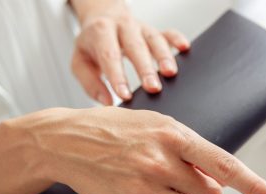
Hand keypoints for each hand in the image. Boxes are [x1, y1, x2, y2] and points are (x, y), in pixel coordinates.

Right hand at [34, 107, 265, 193]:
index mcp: (174, 135)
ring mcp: (144, 188)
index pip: (225, 166)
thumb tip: (219, 180)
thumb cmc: (117, 131)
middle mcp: (161, 162)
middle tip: (177, 179)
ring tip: (160, 190)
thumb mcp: (158, 124)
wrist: (67, 141)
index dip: (254, 186)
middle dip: (202, 192)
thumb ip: (191, 149)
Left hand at [70, 0, 189, 102]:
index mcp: (100, 33)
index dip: (117, 76)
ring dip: (164, 56)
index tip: (124, 96)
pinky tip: (185, 48)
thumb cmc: (92, 45)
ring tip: (170, 73)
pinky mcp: (154, 31)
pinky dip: (177, 39)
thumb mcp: (80, 62)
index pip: (109, 55)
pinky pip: (168, 32)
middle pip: (135, 46)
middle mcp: (122, 27)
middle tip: (153, 88)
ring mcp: (141, 28)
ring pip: (154, 39)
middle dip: (145, 68)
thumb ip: (91, 83)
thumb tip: (107, 103)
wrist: (102, 18)